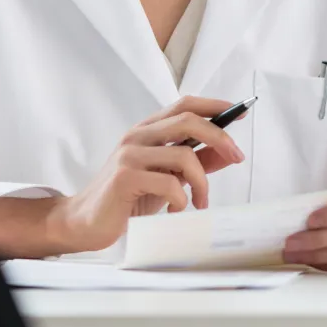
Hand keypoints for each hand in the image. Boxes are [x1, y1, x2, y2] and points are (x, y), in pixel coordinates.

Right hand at [47, 96, 245, 253]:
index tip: (240, 112)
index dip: (214, 105)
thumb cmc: (128, 198)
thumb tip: (227, 151)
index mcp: (146, 131)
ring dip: (203, 183)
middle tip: (237, 158)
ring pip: (184, 155)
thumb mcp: (166, 177)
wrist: (86, 221)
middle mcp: (137, 136)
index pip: (183, 105)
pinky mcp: (125, 177)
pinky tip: (176, 211)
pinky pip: (170, 183)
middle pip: (187, 120)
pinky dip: (182, 200)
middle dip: (220, 138)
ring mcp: (129, 155)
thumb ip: (193, 162)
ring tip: (200, 202)